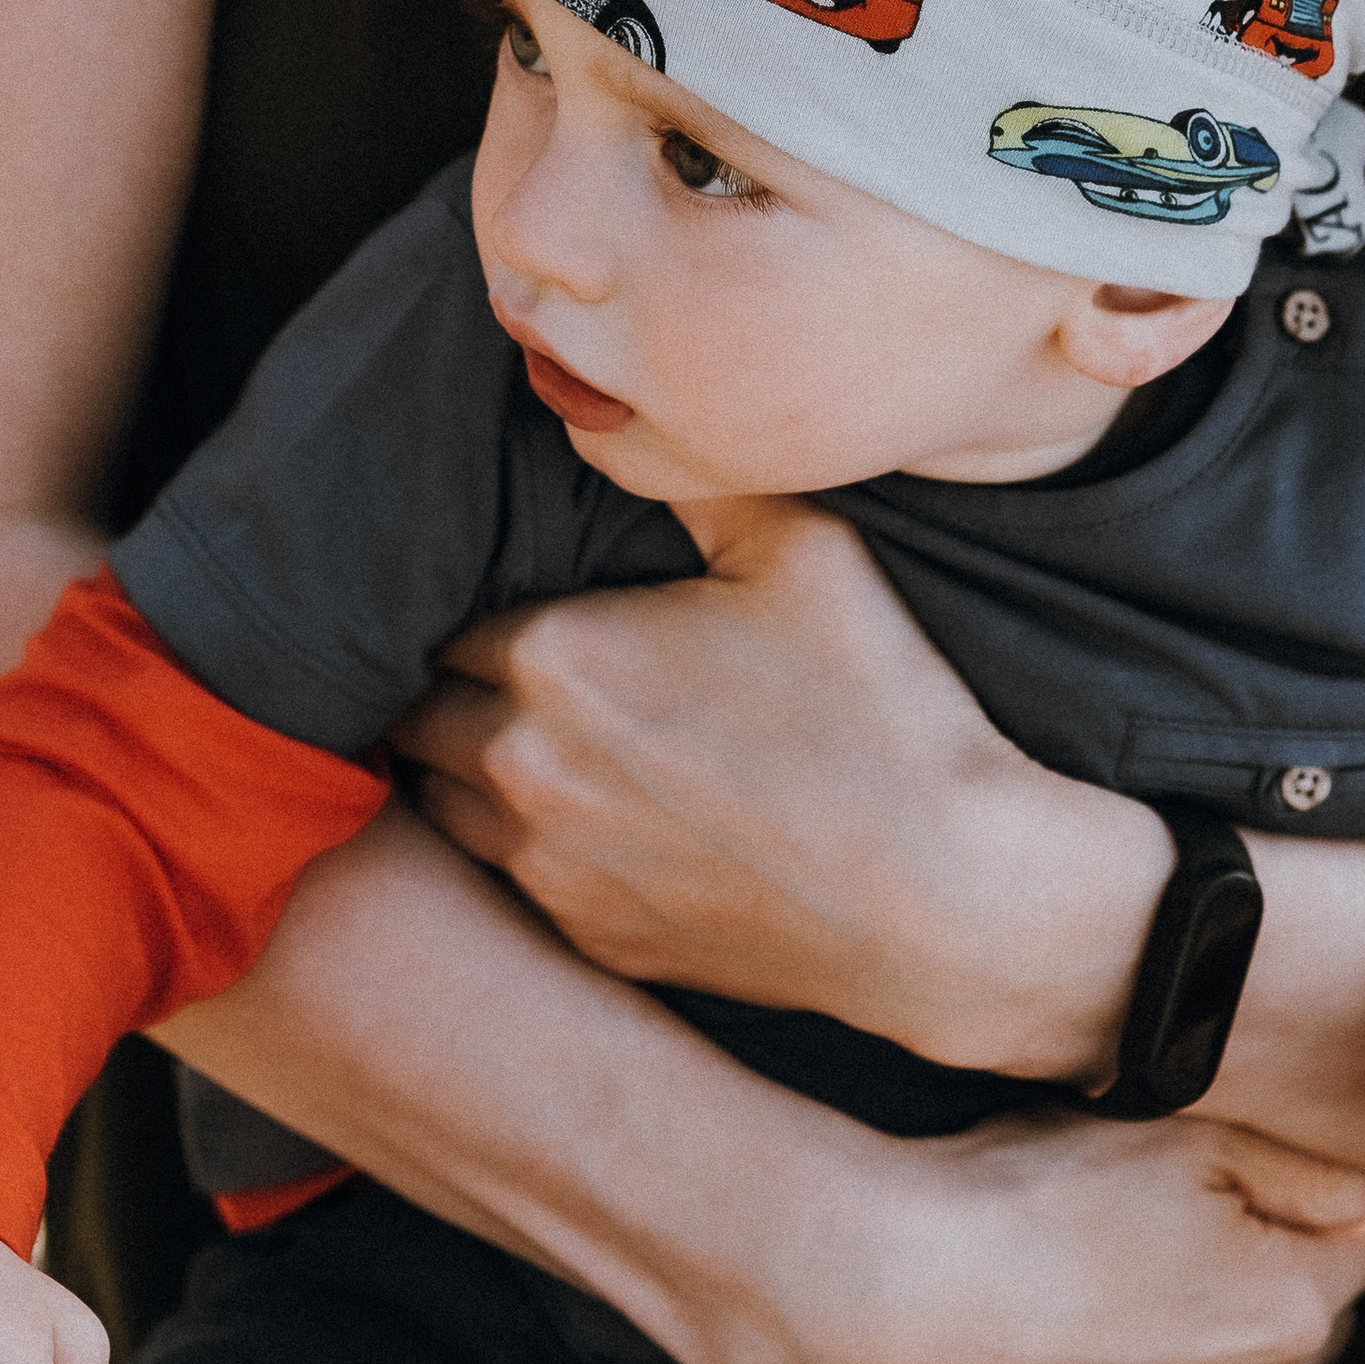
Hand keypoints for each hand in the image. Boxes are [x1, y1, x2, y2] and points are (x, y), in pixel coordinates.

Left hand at [393, 496, 1169, 1080]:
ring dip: (471, 767)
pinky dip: (530, 843)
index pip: (442, 616)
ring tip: (546, 737)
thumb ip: (691, 478)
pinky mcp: (590, 938)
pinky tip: (599, 817)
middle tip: (522, 663)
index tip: (522, 595)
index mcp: (555, 656)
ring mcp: (550, 867)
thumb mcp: (803, 549)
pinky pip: (511, 880)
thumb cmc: (881, 710)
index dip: (479, 601)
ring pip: (445, 803)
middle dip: (453, 684)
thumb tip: (623, 425)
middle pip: (420, 712)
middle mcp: (523, 766)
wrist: (944, 897)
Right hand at [769, 1109, 1364, 1363]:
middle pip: (1312, 1357)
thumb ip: (1302, 1167)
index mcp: (1282, 1309)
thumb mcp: (1178, 1138)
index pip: (1362, 1258)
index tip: (1294, 1200)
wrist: (883, 1298)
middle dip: (1287, 1309)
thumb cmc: (1022, 1200)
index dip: (1329, 1217)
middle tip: (1222, 1262)